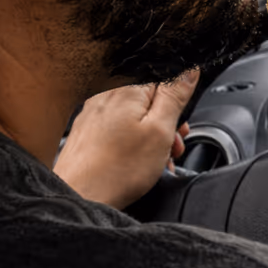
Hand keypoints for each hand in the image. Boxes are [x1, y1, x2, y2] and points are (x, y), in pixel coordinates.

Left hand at [56, 70, 199, 209]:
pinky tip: (137, 161)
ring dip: (152, 134)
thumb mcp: (160, 130)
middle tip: (171, 145)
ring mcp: (95, 113)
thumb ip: (175, 95)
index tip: (179, 123)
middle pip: (149, 98)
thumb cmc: (117, 170)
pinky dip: (134, 140)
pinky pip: (120, 127)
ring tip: (156, 159)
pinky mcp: (88, 130)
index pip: (164, 78)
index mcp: (127, 89)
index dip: (178, 102)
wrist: (79, 197)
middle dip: (166, 121)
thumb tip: (188, 70)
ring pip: (136, 114)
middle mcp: (107, 95)